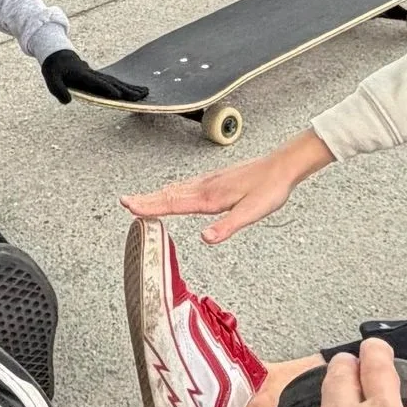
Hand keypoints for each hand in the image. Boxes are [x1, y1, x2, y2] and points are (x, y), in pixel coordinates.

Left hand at [42, 47, 148, 104]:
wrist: (58, 55)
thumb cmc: (54, 70)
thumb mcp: (51, 81)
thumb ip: (59, 91)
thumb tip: (67, 101)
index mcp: (82, 76)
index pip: (97, 83)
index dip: (106, 88)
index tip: (118, 95)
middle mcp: (93, 75)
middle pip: (112, 82)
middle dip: (126, 90)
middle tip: (140, 96)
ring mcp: (98, 75)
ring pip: (117, 81)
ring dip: (131, 88)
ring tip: (145, 93)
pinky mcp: (100, 77)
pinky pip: (116, 82)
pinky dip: (127, 86)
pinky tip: (137, 91)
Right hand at [124, 129, 333, 243]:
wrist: (282, 167)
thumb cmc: (269, 189)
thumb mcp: (251, 213)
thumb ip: (227, 226)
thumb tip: (205, 239)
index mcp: (209, 197)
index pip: (173, 203)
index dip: (149, 207)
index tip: (129, 208)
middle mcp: (205, 187)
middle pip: (168, 194)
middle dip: (145, 200)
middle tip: (124, 203)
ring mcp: (209, 182)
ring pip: (175, 189)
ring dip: (155, 195)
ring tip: (139, 200)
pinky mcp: (215, 180)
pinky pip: (185, 186)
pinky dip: (170, 191)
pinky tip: (172, 192)